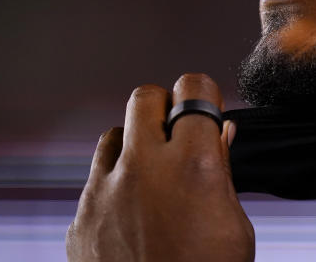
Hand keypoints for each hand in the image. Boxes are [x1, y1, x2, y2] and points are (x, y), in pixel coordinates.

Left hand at [67, 73, 254, 260]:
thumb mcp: (235, 225)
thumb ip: (222, 172)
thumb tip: (220, 134)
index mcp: (193, 165)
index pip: (193, 89)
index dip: (203, 97)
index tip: (205, 109)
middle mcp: (144, 168)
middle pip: (144, 97)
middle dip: (164, 107)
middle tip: (177, 131)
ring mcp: (104, 193)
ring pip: (113, 134)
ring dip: (135, 144)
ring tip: (153, 173)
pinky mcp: (80, 221)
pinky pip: (95, 182)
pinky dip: (114, 187)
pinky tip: (133, 213)